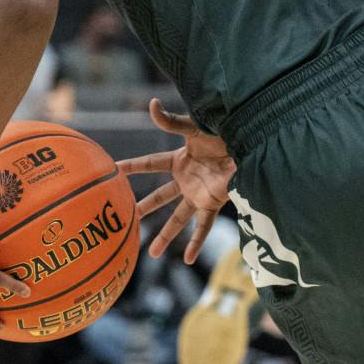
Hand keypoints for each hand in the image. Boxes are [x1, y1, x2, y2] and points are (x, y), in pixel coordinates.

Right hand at [117, 99, 236, 261]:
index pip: (150, 164)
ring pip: (178, 218)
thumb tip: (151, 104)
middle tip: (129, 216)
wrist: (250, 142)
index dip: (132, 166)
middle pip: (161, 196)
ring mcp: (199, 194)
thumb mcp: (194, 128)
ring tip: (151, 253)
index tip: (113, 170)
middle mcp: (187, 180)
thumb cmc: (224, 132)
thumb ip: (171, 121)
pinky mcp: (213, 203)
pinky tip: (188, 259)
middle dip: (145, 207)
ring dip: (165, 235)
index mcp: (180, 159)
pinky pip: (203, 226)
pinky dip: (196, 242)